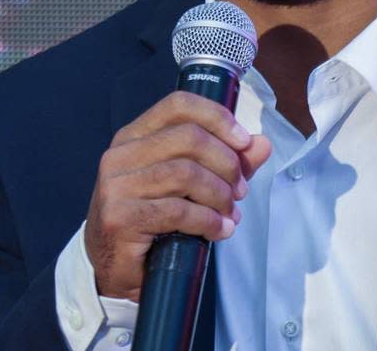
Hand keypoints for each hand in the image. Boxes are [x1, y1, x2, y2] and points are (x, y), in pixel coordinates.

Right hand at [83, 90, 272, 300]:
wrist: (114, 270)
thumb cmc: (153, 222)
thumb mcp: (191, 185)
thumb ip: (225, 162)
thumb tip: (262, 144)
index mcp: (134, 136)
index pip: (179, 105)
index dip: (217, 117)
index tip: (243, 141)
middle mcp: (120, 155)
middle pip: (189, 138)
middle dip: (226, 163)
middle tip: (240, 190)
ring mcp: (116, 186)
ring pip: (185, 174)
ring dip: (219, 195)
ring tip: (230, 213)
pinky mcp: (119, 218)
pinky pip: (177, 211)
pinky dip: (208, 221)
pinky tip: (218, 231)